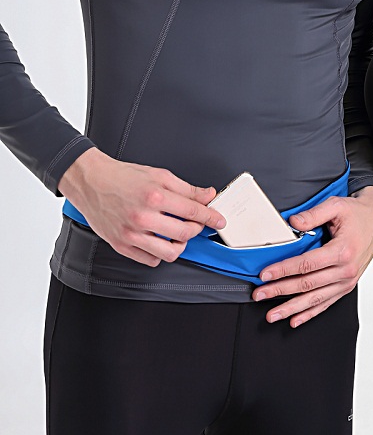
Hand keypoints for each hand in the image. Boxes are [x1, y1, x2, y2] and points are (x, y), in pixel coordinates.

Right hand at [58, 147, 225, 266]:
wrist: (92, 182)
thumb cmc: (122, 177)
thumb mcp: (159, 175)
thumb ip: (186, 188)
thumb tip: (207, 195)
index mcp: (155, 196)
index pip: (193, 211)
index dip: (211, 217)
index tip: (219, 220)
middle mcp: (143, 217)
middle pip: (184, 234)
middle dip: (196, 229)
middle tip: (195, 223)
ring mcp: (131, 234)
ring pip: (169, 253)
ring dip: (180, 245)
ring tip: (178, 235)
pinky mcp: (122, 245)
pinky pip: (150, 260)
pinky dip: (159, 253)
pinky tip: (159, 240)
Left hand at [253, 185, 372, 326]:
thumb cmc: (357, 214)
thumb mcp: (336, 206)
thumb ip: (313, 214)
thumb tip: (293, 223)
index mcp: (342, 251)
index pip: (307, 264)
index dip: (283, 270)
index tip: (266, 274)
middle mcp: (345, 270)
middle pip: (307, 284)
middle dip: (280, 291)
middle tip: (260, 294)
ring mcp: (347, 281)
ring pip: (314, 299)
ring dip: (291, 308)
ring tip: (273, 314)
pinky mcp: (346, 286)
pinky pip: (326, 303)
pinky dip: (309, 314)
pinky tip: (295, 319)